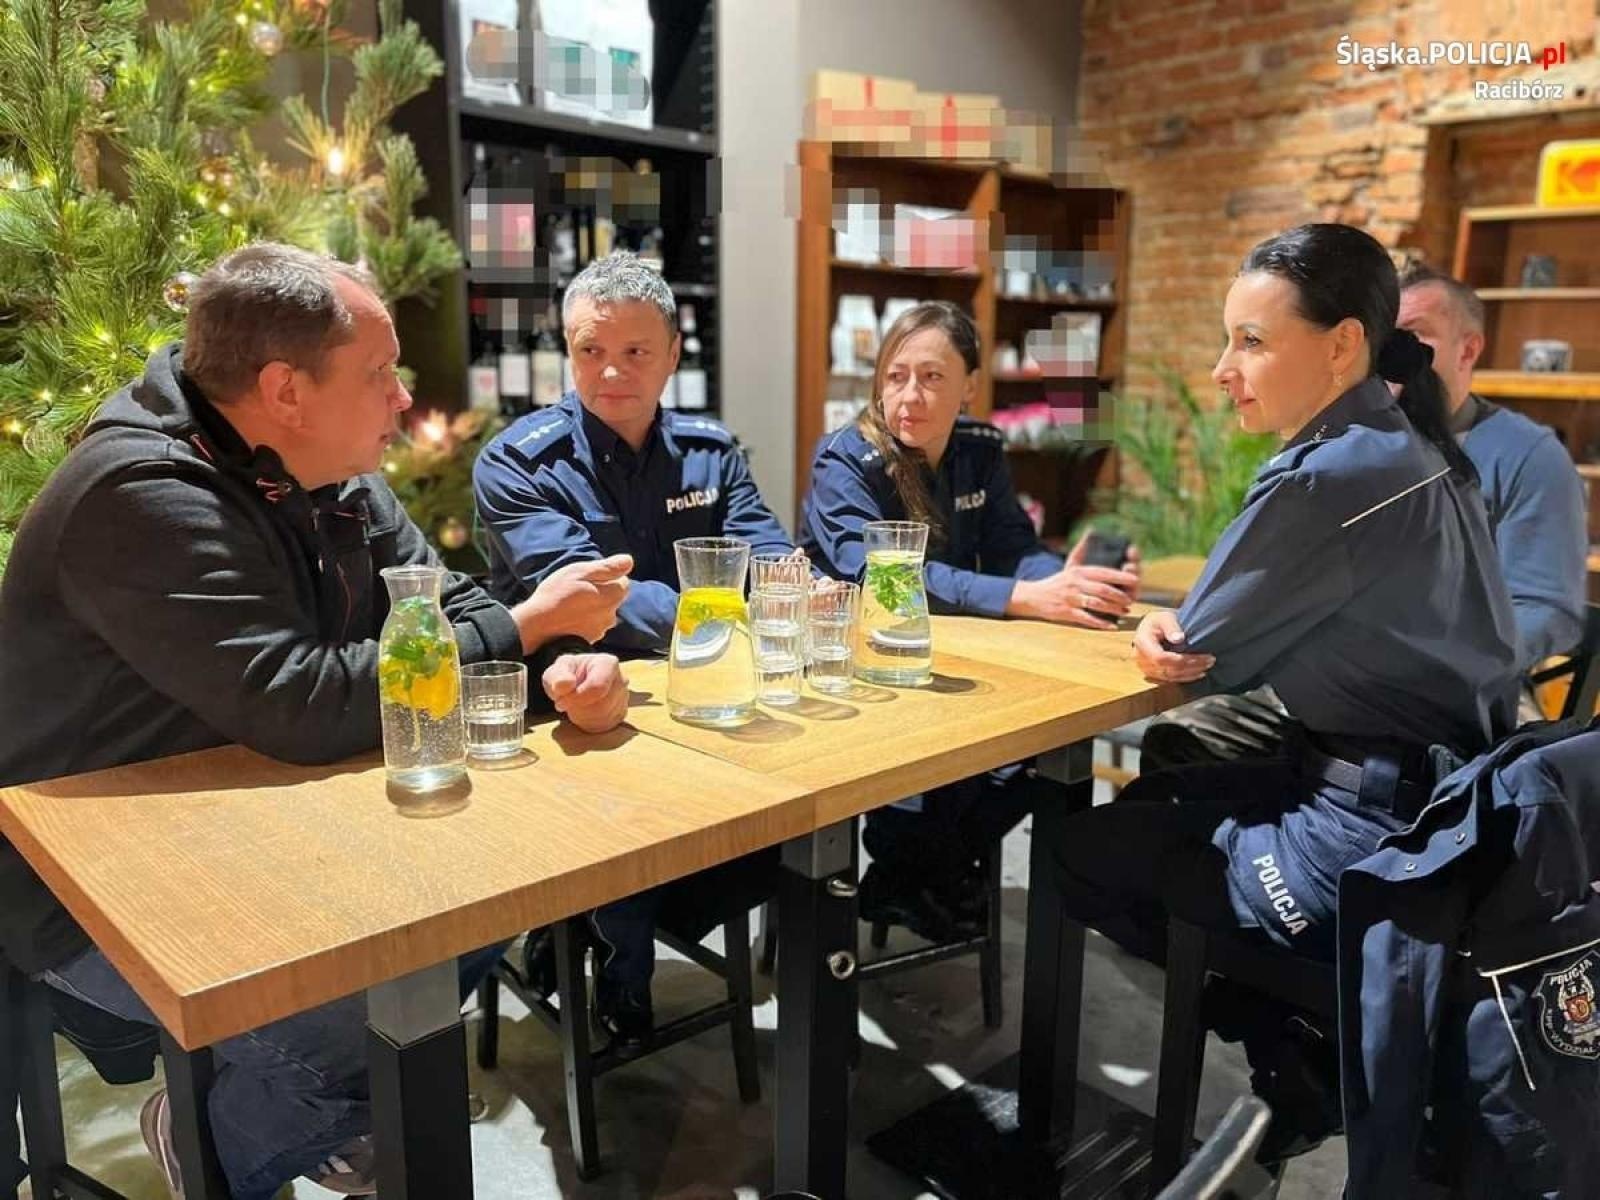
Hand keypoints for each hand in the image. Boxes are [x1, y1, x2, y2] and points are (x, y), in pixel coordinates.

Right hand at [511, 554, 632, 651]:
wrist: (537, 627)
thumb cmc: (557, 595)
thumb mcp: (580, 572)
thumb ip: (607, 567)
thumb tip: (629, 561)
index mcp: (613, 596)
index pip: (623, 581)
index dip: (607, 576)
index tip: (587, 577)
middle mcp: (612, 615)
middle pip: (613, 597)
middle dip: (601, 592)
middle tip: (577, 589)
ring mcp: (601, 630)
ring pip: (602, 612)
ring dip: (593, 606)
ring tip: (571, 603)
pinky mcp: (590, 639)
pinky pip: (592, 624)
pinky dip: (585, 619)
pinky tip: (568, 617)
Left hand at [542, 653, 628, 733]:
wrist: (576, 682)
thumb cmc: (568, 675)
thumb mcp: (557, 670)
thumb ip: (557, 676)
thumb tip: (563, 685)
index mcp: (607, 663)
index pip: (597, 687)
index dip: (576, 698)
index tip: (560, 701)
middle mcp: (621, 679)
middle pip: (601, 705)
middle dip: (578, 708)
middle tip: (566, 702)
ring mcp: (624, 698)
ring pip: (603, 718)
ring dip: (582, 717)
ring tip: (575, 706)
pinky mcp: (621, 713)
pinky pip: (605, 726)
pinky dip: (589, 724)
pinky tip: (583, 712)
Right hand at [1006, 537, 1140, 628]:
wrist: (1034, 596)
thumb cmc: (1057, 582)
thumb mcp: (1069, 565)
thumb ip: (1082, 550)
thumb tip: (1091, 530)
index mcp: (1079, 572)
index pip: (1103, 573)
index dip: (1120, 576)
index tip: (1135, 579)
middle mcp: (1075, 584)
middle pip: (1102, 590)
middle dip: (1120, 595)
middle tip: (1130, 600)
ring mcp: (1070, 599)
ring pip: (1097, 604)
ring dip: (1113, 609)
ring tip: (1124, 611)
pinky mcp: (1066, 612)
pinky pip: (1086, 618)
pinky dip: (1100, 623)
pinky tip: (1111, 626)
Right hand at [1132, 610, 1213, 683]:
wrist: (1151, 628)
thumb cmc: (1158, 621)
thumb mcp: (1165, 617)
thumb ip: (1171, 626)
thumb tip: (1179, 638)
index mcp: (1142, 642)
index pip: (1161, 657)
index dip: (1182, 660)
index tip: (1201, 656)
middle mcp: (1141, 658)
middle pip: (1167, 669)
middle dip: (1191, 667)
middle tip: (1209, 661)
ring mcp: (1145, 668)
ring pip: (1170, 676)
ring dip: (1190, 673)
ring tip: (1206, 666)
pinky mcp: (1152, 674)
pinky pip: (1169, 679)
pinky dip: (1185, 677)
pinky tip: (1197, 673)